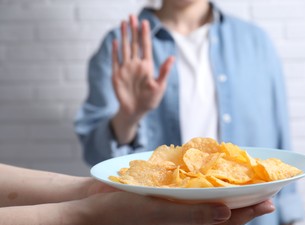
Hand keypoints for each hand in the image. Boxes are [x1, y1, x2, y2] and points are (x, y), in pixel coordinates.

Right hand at [83, 192, 274, 224]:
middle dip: (245, 206)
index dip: (249, 213)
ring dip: (228, 198)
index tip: (270, 201)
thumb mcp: (157, 214)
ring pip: (210, 209)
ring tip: (247, 187)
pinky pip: (194, 201)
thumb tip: (227, 215)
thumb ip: (192, 215)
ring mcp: (175, 218)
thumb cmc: (120, 213)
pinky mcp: (166, 207)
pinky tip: (213, 182)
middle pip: (222, 218)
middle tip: (266, 193)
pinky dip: (207, 192)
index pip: (225, 224)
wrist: (90, 212)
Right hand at [111, 15, 173, 143]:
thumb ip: (164, 72)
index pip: (145, 46)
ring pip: (124, 48)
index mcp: (147, 65)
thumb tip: (172, 58)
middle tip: (131, 17)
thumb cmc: (150, 100)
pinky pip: (115, 60)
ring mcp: (126, 68)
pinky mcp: (117, 75)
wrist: (136, 111)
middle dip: (133, 30)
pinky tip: (115, 41)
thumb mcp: (159, 86)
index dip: (145, 34)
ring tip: (123, 23)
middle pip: (134, 44)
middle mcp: (136, 64)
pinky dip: (115, 51)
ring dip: (123, 36)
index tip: (145, 22)